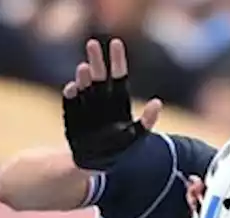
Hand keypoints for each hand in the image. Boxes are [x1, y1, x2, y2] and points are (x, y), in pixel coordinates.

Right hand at [63, 38, 162, 170]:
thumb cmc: (118, 149)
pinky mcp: (72, 114)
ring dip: (83, 76)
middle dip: (96, 60)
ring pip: (84, 85)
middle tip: (92, 43)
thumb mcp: (136, 136)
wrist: (94, 163)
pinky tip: (72, 87)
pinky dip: (71, 94)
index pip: (119, 76)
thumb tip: (157, 103)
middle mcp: (100, 99)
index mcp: (118, 101)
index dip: (118, 60)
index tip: (116, 42)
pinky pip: (71, 102)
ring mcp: (85, 105)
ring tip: (84, 68)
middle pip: (99, 76)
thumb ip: (147, 121)